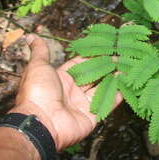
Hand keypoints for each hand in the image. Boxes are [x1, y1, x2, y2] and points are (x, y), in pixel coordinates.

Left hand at [10, 34, 121, 150]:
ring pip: (103, 88)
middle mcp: (73, 91)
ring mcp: (83, 104)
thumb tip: (31, 36)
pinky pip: (108, 103)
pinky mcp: (93, 116)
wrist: (42, 123)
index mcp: (61, 79)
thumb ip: (40, 51)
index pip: (81, 64)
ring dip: (114, 78)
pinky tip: (126, 83)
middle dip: (106, 66)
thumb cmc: (38, 93)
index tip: (106, 46)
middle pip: (94, 76)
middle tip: (120, 56)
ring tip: (127, 67)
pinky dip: (118, 94)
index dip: (93, 55)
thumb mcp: (38, 66)